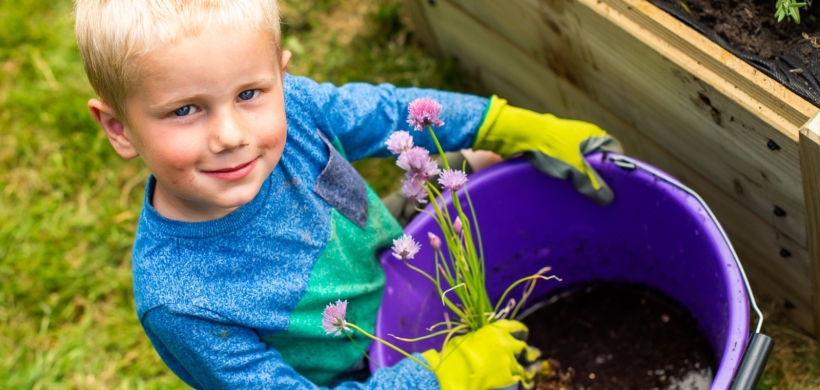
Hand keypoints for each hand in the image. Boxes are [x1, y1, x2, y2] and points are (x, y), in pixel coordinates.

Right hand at [421, 320, 540, 389]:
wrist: (457, 379)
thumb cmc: (454, 359)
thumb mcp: (463, 341)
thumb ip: (477, 338)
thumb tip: (479, 340)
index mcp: (493, 331)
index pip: (513, 326)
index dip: (520, 330)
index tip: (523, 332)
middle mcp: (506, 343)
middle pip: (521, 345)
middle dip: (524, 349)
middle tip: (528, 352)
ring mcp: (511, 361)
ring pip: (526, 362)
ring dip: (529, 365)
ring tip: (533, 367)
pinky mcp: (512, 378)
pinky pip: (524, 378)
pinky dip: (526, 378)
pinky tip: (528, 380)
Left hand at [473, 96, 622, 204]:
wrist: (515, 134)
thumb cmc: (549, 148)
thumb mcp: (574, 168)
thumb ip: (591, 184)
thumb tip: (608, 200)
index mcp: (593, 135)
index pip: (614, 151)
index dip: (616, 168)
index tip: (614, 187)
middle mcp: (581, 136)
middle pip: (596, 159)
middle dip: (596, 177)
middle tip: (596, 196)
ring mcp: (564, 141)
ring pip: (579, 163)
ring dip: (578, 177)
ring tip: (577, 195)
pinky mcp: (549, 147)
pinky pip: (563, 163)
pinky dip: (564, 174)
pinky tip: (559, 188)